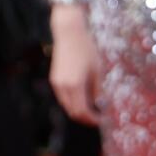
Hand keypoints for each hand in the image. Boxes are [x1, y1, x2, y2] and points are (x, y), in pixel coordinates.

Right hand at [49, 5, 101, 125]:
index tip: (100, 121)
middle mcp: (63, 87)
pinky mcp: (54, 79)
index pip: (82, 111)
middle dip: (84, 117)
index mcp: (75, 85)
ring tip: (92, 109)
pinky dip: (72, 102)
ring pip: (66, 105)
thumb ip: (97, 89)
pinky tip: (83, 99)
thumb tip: (99, 105)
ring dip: (78, 110)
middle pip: (72, 111)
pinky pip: (63, 97)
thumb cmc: (86, 50)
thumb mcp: (97, 70)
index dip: (91, 119)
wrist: (69, 34)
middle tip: (97, 118)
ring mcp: (56, 83)